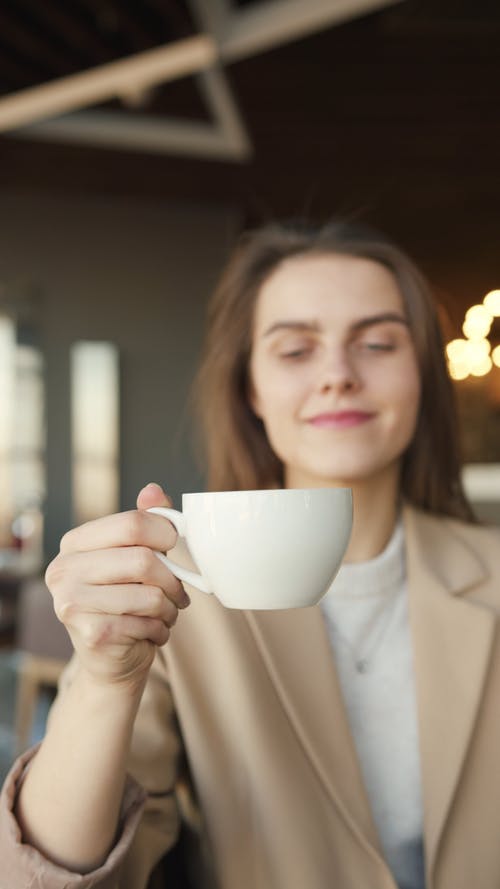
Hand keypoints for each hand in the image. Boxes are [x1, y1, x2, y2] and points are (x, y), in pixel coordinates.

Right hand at [45, 483, 189, 688]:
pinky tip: (151, 631)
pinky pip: (146, 622)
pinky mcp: (89, 633)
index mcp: (74, 543)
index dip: (165, 533)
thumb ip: (144, 522)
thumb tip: (153, 490)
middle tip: (179, 592)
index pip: (132, 523)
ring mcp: (71, 602)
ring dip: (170, 608)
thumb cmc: (125, 600)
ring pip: (150, 595)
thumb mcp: (134, 555)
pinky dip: (160, 629)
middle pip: (143, 560)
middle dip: (172, 579)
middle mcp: (64, 570)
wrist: (110, 659)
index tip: (175, 546)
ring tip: (165, 613)